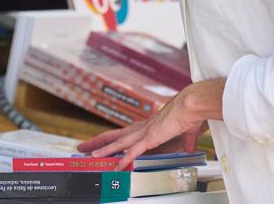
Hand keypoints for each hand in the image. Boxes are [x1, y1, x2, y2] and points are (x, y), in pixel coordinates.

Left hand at [77, 78, 224, 170]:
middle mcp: (142, 128)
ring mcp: (144, 133)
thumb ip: (186, 141)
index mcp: (148, 126)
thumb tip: (190, 147)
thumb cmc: (189, 115)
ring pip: (118, 143)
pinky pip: (133, 151)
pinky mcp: (150, 138)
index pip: (124, 133)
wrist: (191, 106)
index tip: (101, 143)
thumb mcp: (186, 132)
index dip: (111, 139)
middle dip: (97, 142)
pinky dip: (124, 159)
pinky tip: (116, 167)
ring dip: (104, 150)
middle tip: (82, 146)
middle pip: (114, 136)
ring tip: (90, 156)